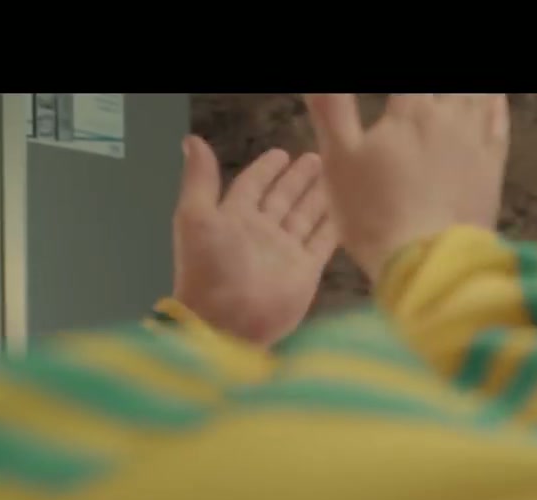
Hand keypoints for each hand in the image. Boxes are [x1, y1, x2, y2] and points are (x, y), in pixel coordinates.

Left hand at [172, 135, 336, 346]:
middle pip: (283, 197)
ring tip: (335, 176)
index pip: (253, 185)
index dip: (266, 169)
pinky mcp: (306, 269)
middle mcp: (262, 231)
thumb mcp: (196, 218)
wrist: (228, 323)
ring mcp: (286, 251)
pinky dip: (333, 225)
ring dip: (318, 197)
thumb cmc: (209, 270)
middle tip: (317, 157)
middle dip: (298, 179)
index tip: (281, 153)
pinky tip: (345, 209)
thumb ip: (199, 180)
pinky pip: (322, 241)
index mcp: (234, 217)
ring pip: (306, 216)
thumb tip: (191, 139)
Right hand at [303, 94, 510, 281]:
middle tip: (423, 97)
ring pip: (478, 96)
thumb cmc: (373, 213)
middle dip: (434, 88)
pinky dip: (497, 102)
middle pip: (449, 85)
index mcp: (411, 112)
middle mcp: (449, 119)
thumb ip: (331, 107)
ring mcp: (476, 143)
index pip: (408, 82)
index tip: (396, 96)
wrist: (427, 262)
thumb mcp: (339, 158)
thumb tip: (316, 80)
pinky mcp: (494, 168)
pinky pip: (500, 123)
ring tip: (457, 89)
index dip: (401, 86)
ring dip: (469, 88)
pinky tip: (495, 96)